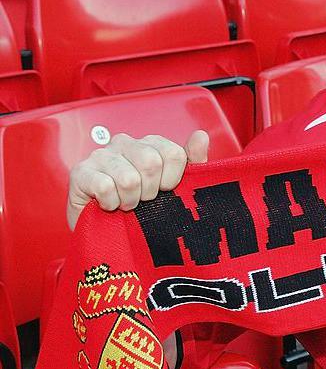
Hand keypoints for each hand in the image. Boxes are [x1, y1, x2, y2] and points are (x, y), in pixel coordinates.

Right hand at [66, 130, 208, 229]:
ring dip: (130, 200)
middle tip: (142, 200)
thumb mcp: (174, 186)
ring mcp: (101, 155)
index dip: (172, 180)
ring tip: (126, 204)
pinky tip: (108, 205)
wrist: (107, 233)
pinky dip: (111, 204)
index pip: (174, 154)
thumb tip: (201, 136)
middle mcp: (125, 142)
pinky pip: (105, 187)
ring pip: (129, 178)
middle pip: (152, 163)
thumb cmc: (143, 206)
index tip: (164, 191)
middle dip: (150, 192)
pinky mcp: (80, 172)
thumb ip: (192, 162)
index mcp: (150, 143)